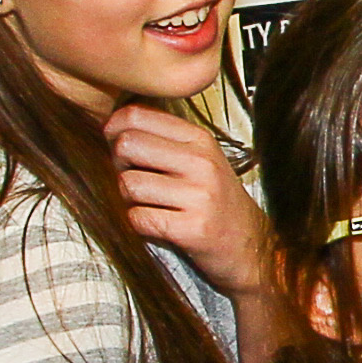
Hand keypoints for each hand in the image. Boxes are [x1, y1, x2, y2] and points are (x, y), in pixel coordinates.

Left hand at [111, 105, 273, 302]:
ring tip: (150, 205)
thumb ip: (162, 140)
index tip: (118, 147)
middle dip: (118, 165)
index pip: (136, 115)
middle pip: (127, 145)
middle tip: (134, 179)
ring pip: (128, 184)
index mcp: (200, 139)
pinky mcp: (193, 228)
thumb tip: (110, 127)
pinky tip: (157, 224)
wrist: (251, 246)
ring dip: (129, 199)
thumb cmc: (215, 202)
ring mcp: (200, 195)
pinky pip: (138, 218)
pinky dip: (139, 224)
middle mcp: (201, 162)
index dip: (114, 130)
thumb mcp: (199, 159)